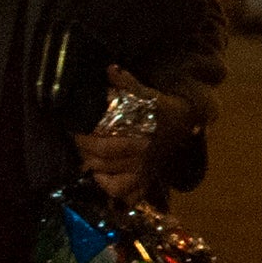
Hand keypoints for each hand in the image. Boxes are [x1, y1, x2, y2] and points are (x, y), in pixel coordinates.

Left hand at [77, 68, 182, 205]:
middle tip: (77, 142)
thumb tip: (109, 68)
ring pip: (112, 178)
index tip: (74, 131)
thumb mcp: (147, 92)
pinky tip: (103, 177)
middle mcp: (142, 154)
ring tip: (86, 158)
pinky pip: (128, 194)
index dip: (84, 140)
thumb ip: (127, 82)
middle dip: (84, 152)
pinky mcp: (148, 179)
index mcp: (140, 133)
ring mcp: (146, 169)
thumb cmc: (163, 106)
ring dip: (94, 169)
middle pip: (104, 160)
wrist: (187, 121)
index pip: (103, 144)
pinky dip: (113, 189)